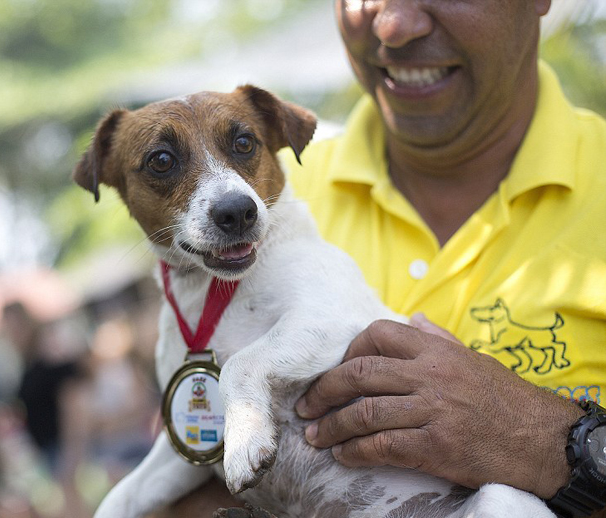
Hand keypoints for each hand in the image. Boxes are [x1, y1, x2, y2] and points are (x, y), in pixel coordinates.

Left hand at [295, 317, 582, 498]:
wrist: (545, 442)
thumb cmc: (506, 399)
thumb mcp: (473, 359)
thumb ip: (438, 338)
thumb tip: (411, 317)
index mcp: (437, 351)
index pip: (377, 334)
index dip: (347, 351)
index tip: (335, 370)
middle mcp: (431, 376)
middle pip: (359, 373)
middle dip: (323, 390)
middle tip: (305, 406)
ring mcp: (432, 411)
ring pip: (364, 412)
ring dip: (331, 426)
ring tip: (315, 436)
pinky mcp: (436, 447)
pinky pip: (383, 447)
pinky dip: (355, 452)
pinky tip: (343, 456)